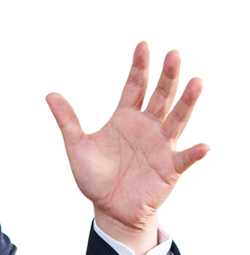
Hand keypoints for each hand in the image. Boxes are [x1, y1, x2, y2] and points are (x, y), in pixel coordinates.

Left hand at [46, 42, 207, 254]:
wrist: (108, 209)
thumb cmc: (94, 178)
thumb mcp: (77, 147)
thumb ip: (67, 122)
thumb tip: (51, 95)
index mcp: (125, 118)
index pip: (135, 87)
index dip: (140, 67)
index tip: (144, 46)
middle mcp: (146, 127)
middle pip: (160, 97)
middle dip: (168, 77)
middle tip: (175, 55)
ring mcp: (159, 146)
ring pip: (176, 120)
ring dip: (186, 103)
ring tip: (196, 83)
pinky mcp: (168, 168)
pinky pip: (183, 158)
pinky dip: (194, 151)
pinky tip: (203, 141)